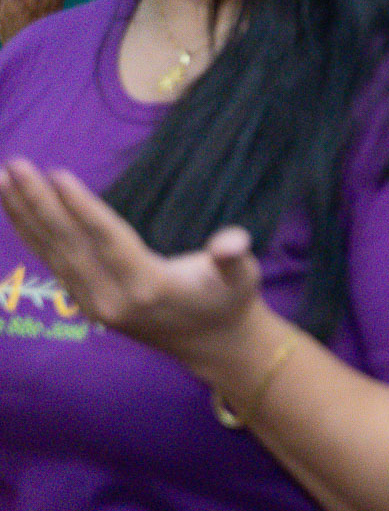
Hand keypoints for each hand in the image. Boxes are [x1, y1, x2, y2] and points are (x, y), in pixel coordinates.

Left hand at [0, 158, 258, 362]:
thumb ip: (234, 258)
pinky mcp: (87, 303)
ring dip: (26, 215)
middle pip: (69, 243)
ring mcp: (94, 304)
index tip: (56, 175)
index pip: (107, 239)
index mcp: (148, 286)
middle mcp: (112, 298)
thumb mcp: (243, 277)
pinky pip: (53, 262)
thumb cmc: (229, 300)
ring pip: (53, 253)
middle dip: (39, 203)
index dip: (82, 207)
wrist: (213, 344)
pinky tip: (19, 211)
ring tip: (4, 179)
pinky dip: (33, 234)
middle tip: (15, 166)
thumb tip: (232, 242)